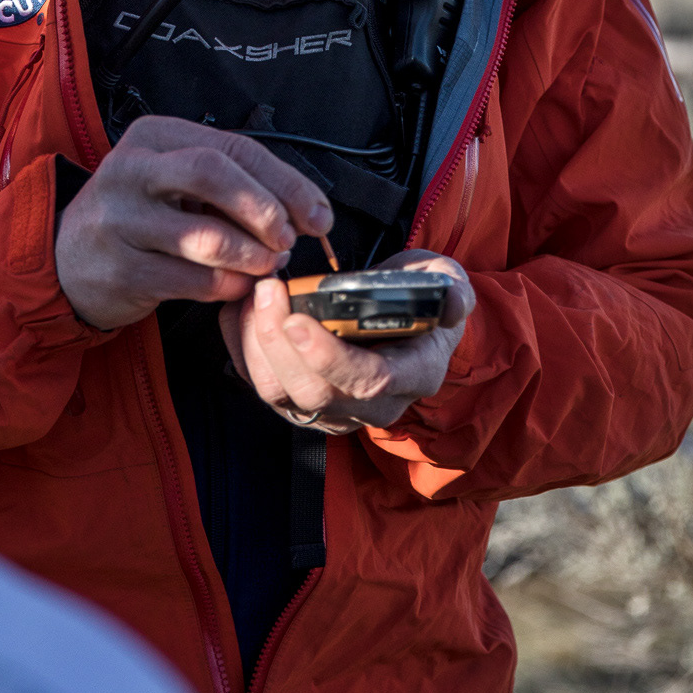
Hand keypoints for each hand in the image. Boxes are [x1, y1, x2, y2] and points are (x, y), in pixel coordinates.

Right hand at [54, 115, 334, 330]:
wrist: (69, 259)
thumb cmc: (143, 215)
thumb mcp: (178, 183)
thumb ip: (236, 185)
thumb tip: (309, 211)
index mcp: (156, 136)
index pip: (233, 148)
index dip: (285, 183)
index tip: (318, 215)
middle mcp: (132, 169)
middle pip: (213, 173)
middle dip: (264, 208)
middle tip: (289, 239)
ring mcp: (120, 220)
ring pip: (204, 235)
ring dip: (251, 256)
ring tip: (268, 266)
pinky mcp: (119, 269)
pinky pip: (189, 279)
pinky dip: (226, 286)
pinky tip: (238, 286)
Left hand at [218, 249, 475, 434]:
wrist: (407, 316)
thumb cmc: (424, 296)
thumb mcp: (447, 283)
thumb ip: (452, 291)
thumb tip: (452, 303)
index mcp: (415, 375)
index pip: (369, 382)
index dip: (330, 357)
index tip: (297, 320)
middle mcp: (375, 405)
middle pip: (316, 392)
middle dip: (281, 342)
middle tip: (267, 291)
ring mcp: (336, 409)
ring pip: (283, 394)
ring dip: (258, 345)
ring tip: (254, 296)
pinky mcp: (304, 402)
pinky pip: (265, 386)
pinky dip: (244, 349)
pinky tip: (240, 312)